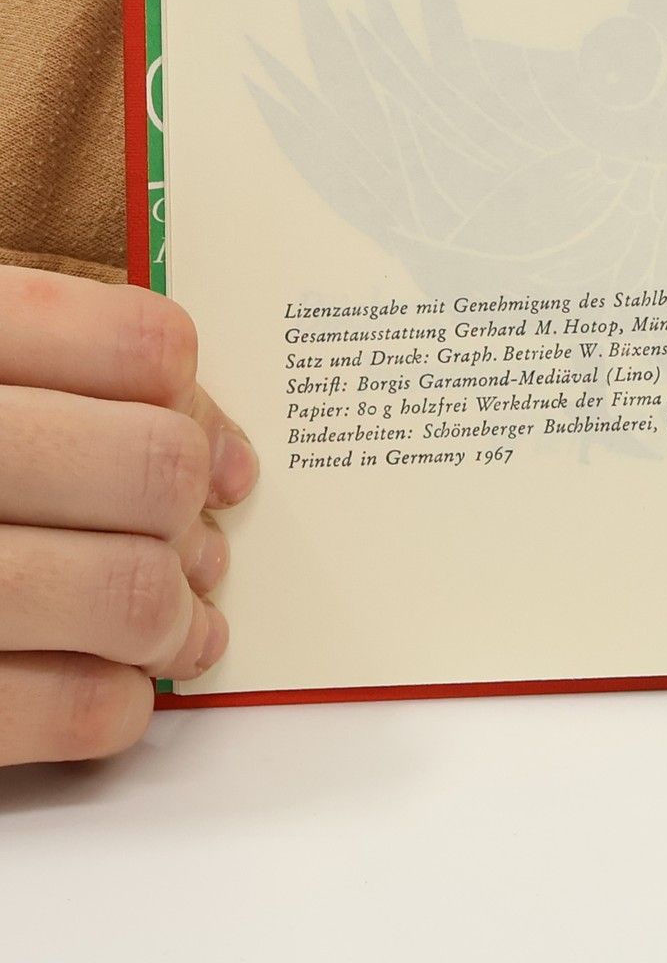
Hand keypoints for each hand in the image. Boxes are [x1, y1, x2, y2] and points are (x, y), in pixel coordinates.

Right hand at [0, 266, 254, 764]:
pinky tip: (114, 697)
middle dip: (189, 522)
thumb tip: (219, 452)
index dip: (200, 406)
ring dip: (172, 619)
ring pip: (121, 590)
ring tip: (171, 626)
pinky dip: (114, 709)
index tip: (211, 454)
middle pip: (149, 468)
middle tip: (194, 551)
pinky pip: (54, 710)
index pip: (141, 348)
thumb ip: (65, 374)